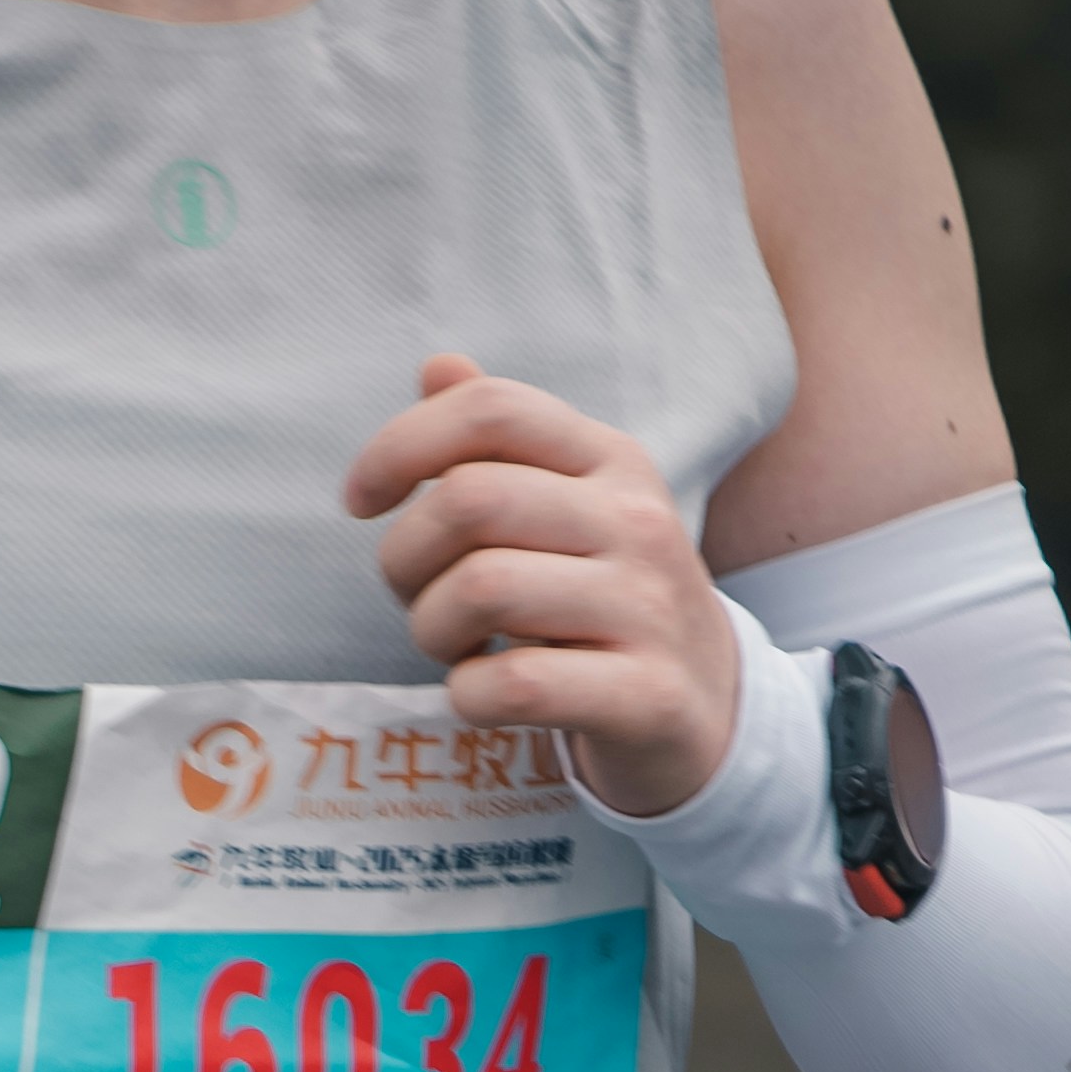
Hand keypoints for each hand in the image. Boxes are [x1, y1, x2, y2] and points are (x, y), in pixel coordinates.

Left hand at [340, 353, 746, 819]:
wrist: (708, 704)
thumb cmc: (604, 598)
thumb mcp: (570, 507)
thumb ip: (503, 442)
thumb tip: (438, 367)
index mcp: (611, 460)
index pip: (492, 409)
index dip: (400, 446)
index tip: (361, 501)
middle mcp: (636, 522)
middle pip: (469, 500)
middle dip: (405, 557)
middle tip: (416, 595)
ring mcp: (648, 608)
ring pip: (482, 590)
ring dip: (432, 629)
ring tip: (456, 646)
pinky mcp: (647, 695)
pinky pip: (514, 685)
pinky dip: (468, 694)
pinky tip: (483, 693)